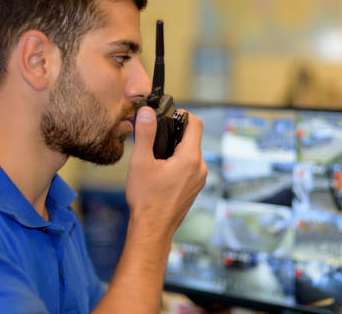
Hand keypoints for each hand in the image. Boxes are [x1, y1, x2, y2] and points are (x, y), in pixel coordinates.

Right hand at [125, 106, 206, 238]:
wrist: (152, 229)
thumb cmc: (146, 199)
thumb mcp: (141, 162)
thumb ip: (145, 134)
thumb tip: (147, 112)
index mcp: (190, 158)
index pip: (196, 123)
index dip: (182, 114)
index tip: (167, 115)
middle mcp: (200, 167)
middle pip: (193, 138)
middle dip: (176, 132)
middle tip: (155, 135)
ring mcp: (200, 179)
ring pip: (191, 152)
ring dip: (176, 148)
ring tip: (156, 154)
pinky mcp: (195, 187)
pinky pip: (190, 166)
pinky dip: (179, 161)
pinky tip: (161, 169)